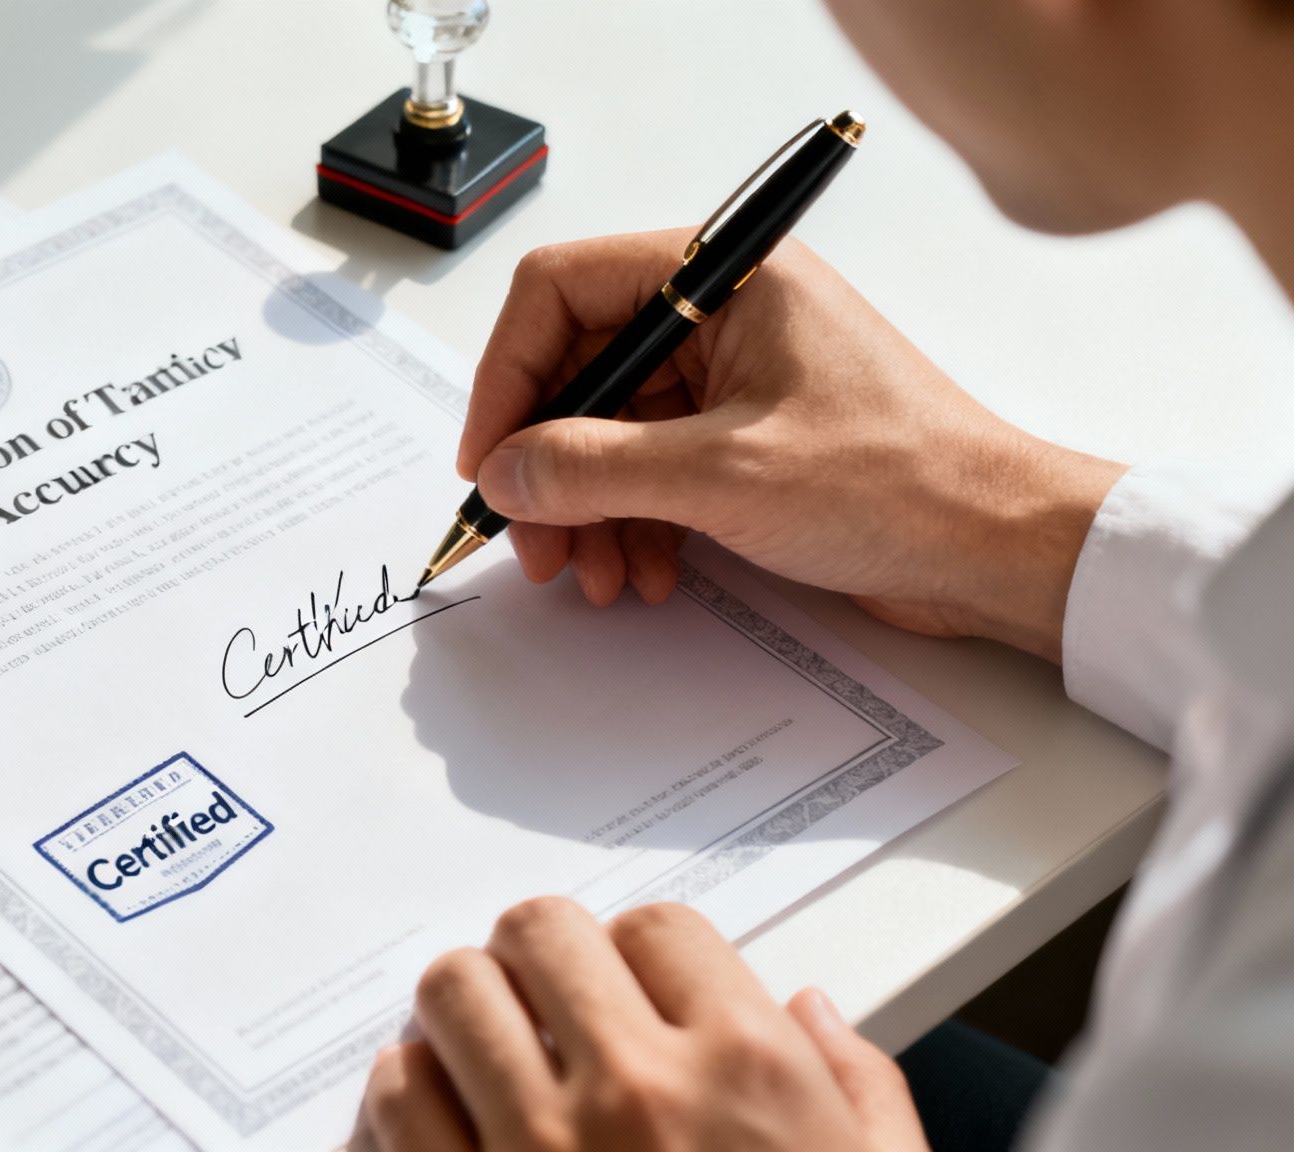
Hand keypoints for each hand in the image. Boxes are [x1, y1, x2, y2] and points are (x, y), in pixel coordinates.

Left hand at [349, 898, 929, 1151]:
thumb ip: (860, 1092)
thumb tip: (808, 1013)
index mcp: (746, 1075)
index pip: (657, 926)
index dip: (643, 955)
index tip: (638, 989)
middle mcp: (632, 1092)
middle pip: (538, 933)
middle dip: (543, 962)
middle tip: (554, 1006)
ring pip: (451, 995)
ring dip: (468, 1017)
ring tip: (491, 1055)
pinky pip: (396, 1094)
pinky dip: (409, 1091)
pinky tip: (445, 1118)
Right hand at [460, 231, 1124, 660]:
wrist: (1000, 549)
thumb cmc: (899, 484)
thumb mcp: (720, 476)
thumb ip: (591, 469)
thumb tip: (503, 473)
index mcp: (723, 276)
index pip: (562, 290)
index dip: (509, 375)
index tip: (489, 457)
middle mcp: (722, 312)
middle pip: (579, 369)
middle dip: (546, 464)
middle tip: (530, 541)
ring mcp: (733, 377)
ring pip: (609, 430)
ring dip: (586, 508)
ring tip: (594, 575)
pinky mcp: (745, 438)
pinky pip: (650, 468)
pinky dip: (632, 522)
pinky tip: (645, 574)